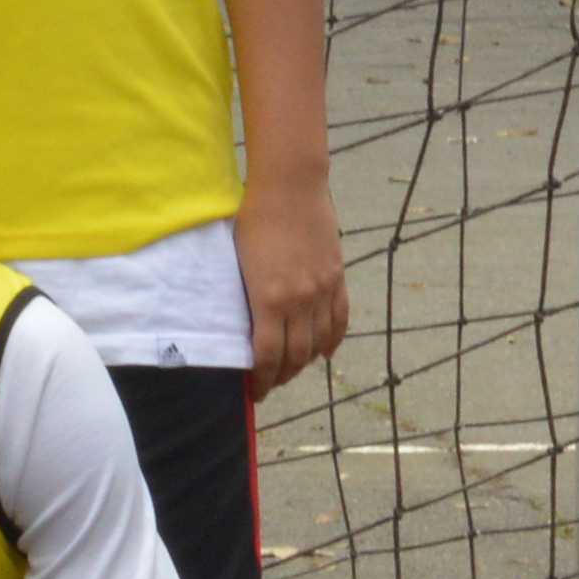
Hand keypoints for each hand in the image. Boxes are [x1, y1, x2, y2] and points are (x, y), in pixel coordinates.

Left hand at [237, 166, 350, 398]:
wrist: (290, 187)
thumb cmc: (253, 219)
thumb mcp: (239, 262)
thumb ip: (246, 297)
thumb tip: (244, 327)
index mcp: (268, 299)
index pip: (267, 356)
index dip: (261, 380)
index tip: (254, 391)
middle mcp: (299, 300)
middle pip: (296, 356)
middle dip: (282, 377)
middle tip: (270, 384)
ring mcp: (322, 290)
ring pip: (319, 343)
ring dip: (306, 362)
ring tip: (293, 370)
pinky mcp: (337, 277)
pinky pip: (340, 319)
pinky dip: (333, 341)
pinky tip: (324, 352)